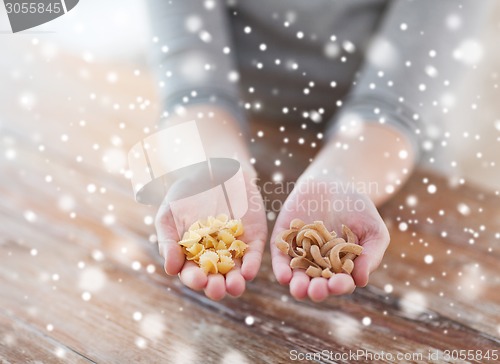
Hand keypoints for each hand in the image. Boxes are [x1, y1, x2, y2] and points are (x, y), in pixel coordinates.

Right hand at [155, 167, 266, 299]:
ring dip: (236, 282)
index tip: (198, 280)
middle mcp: (214, 257)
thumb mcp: (169, 214)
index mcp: (192, 256)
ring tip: (235, 286)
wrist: (211, 170)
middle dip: (216, 287)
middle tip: (216, 289)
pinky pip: (254, 255)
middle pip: (216, 278)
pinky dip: (252, 264)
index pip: (193, 274)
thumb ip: (168, 240)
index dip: (195, 279)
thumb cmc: (185, 193)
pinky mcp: (253, 239)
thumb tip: (171, 270)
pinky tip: (249, 272)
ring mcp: (235, 249)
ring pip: (237, 272)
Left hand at [270, 175, 389, 301]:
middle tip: (317, 290)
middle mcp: (319, 266)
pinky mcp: (283, 242)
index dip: (340, 286)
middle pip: (317, 284)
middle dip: (317, 290)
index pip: (340, 282)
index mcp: (341, 268)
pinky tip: (284, 275)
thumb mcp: (373, 229)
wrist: (333, 182)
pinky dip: (281, 268)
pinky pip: (280, 258)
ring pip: (297, 277)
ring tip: (299, 289)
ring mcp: (300, 254)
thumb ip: (371, 254)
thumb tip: (360, 280)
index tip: (339, 284)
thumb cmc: (358, 209)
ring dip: (298, 286)